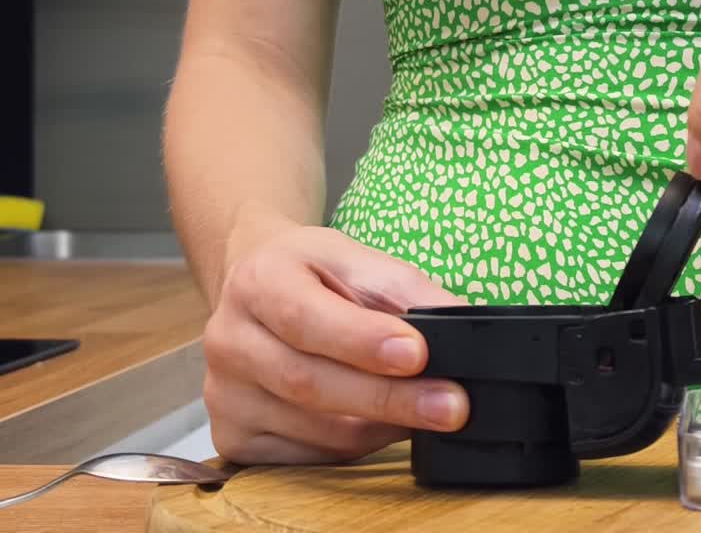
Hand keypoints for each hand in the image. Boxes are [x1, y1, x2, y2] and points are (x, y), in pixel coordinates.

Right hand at [202, 224, 468, 463]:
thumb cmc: (314, 274)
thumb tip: (461, 322)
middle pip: (311, 383)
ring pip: (319, 431)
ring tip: (427, 407)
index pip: (306, 319)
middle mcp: (229, 340)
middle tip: (453, 405)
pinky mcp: (233, 437)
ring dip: (385, 426)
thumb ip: (406, 288)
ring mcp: (224, 395)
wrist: (256, 289)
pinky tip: (381, 421)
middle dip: (391, 399)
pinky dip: (360, 445)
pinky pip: (312, 457)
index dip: (362, 341)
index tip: (417, 354)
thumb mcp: (357, 258)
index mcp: (258, 282)